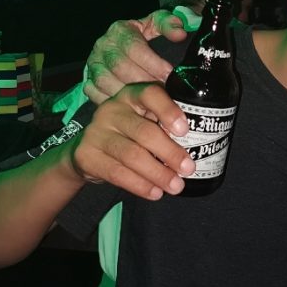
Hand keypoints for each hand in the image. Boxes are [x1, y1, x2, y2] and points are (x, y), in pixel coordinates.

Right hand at [69, 83, 193, 199]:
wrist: (86, 151)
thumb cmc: (127, 134)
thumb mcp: (143, 120)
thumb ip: (164, 124)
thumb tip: (201, 139)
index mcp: (131, 96)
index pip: (150, 94)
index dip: (168, 110)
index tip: (185, 130)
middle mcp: (111, 109)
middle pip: (144, 131)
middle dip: (170, 152)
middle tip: (188, 168)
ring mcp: (96, 132)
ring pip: (132, 155)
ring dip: (158, 174)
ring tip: (176, 186)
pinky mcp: (86, 155)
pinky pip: (117, 173)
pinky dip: (139, 185)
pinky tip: (155, 193)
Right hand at [84, 10, 185, 103]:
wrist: (117, 47)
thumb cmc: (141, 37)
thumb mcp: (155, 24)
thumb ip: (169, 24)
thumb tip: (180, 33)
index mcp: (119, 30)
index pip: (133, 46)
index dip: (153, 62)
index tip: (170, 74)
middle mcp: (102, 46)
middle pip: (119, 66)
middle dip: (143, 81)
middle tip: (163, 92)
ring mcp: (93, 65)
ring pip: (106, 82)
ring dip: (129, 94)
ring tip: (151, 102)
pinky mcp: (88, 81)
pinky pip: (96, 95)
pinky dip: (114, 103)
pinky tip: (133, 108)